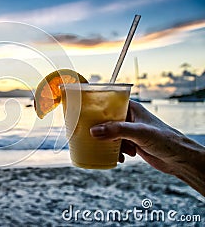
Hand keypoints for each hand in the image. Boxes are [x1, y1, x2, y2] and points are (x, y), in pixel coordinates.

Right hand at [90, 100, 204, 195]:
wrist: (179, 159)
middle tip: (91, 136)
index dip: (96, 108)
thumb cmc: (165, 139)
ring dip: (108, 144)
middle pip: (105, 120)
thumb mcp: (139, 132)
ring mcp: (129, 131)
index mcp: (130, 108)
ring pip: (109, 135)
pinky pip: (115, 146)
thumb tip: (94, 131)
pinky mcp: (131, 143)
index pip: (108, 103)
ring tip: (114, 150)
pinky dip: (115, 152)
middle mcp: (128, 118)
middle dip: (99, 129)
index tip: (83, 114)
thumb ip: (116, 130)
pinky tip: (121, 158)